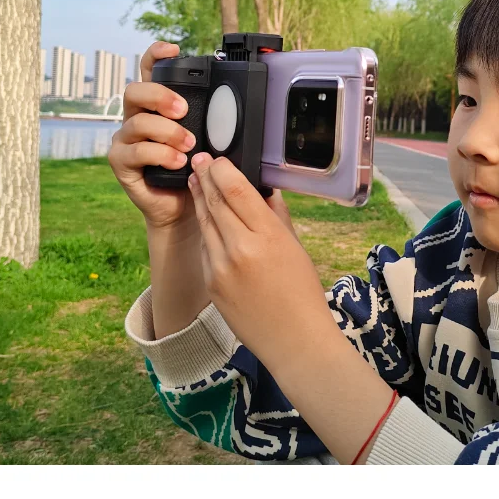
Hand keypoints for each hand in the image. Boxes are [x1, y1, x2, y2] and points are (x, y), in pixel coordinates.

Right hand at [108, 41, 199, 230]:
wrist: (185, 207)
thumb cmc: (197, 169)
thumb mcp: (208, 140)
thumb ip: (212, 121)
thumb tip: (238, 106)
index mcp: (157, 106)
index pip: (149, 71)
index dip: (156, 55)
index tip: (173, 49)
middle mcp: (137, 117)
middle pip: (135, 91)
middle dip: (160, 95)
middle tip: (184, 110)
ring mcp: (126, 139)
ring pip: (138, 122)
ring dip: (167, 132)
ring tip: (190, 146)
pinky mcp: (121, 162)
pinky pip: (135, 151)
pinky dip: (159, 154)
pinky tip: (178, 161)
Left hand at [186, 151, 398, 464]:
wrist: (293, 341)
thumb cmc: (303, 293)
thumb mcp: (296, 247)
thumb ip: (277, 216)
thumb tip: (263, 190)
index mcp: (267, 235)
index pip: (234, 189)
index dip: (220, 169)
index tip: (215, 157)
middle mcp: (240, 247)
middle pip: (213, 201)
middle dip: (203, 177)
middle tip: (198, 160)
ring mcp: (221, 266)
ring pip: (204, 222)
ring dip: (199, 199)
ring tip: (195, 181)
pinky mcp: (211, 283)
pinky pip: (206, 248)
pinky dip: (206, 229)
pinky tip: (205, 218)